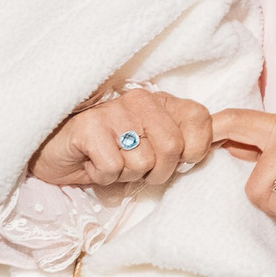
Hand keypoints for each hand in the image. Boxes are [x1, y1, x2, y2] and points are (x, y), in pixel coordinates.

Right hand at [30, 88, 215, 187]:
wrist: (58, 153)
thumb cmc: (111, 152)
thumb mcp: (152, 146)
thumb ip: (182, 142)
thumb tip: (217, 143)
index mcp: (162, 101)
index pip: (201, 119)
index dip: (194, 150)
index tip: (176, 160)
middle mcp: (141, 100)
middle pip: (172, 147)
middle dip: (157, 172)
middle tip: (137, 169)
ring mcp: (114, 111)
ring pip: (142, 162)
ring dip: (126, 174)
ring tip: (111, 161)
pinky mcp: (89, 127)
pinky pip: (113, 167)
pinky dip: (104, 176)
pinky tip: (93, 162)